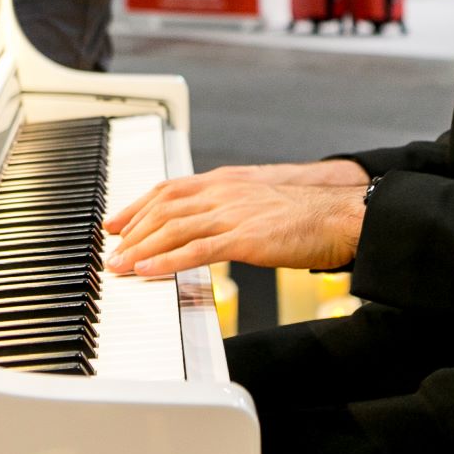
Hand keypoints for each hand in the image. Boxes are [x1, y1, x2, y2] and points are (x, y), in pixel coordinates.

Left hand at [101, 166, 367, 277]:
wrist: (341, 216)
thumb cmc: (307, 215)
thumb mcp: (259, 203)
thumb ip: (231, 210)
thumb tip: (208, 228)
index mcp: (225, 182)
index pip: (169, 189)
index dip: (137, 206)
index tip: (116, 223)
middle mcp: (223, 192)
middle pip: (163, 207)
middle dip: (132, 230)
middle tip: (111, 251)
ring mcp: (233, 214)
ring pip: (173, 228)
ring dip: (140, 248)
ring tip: (119, 266)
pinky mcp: (245, 238)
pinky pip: (197, 250)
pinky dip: (167, 261)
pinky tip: (148, 271)